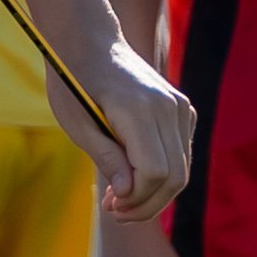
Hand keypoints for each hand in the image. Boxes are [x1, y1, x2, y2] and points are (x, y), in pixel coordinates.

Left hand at [55, 41, 197, 218]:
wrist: (91, 43)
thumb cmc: (74, 82)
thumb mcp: (77, 123)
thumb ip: (106, 157)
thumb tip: (127, 193)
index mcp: (140, 110)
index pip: (155, 172)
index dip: (135, 198)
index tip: (110, 207)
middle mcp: (169, 108)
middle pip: (174, 176)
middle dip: (147, 203)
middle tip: (115, 213)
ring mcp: (180, 107)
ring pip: (182, 168)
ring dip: (155, 193)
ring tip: (121, 201)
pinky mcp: (182, 110)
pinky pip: (181, 154)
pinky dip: (163, 174)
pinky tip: (133, 179)